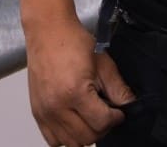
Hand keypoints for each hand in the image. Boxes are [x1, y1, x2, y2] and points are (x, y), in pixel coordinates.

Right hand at [25, 17, 135, 145]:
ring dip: (84, 134)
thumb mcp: (103, 62)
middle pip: (86, 137)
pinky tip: (74, 121)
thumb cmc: (72, 42)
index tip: (118, 113)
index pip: (101, 122)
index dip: (115, 118)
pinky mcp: (37, 113)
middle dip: (101, 128)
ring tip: (90, 117)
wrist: (49, 32)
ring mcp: (44, 112)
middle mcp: (56, 106)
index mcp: (74, 92)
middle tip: (106, 114)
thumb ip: (118, 88)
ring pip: (70, 143)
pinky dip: (66, 137)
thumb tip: (129, 105)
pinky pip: (53, 141)